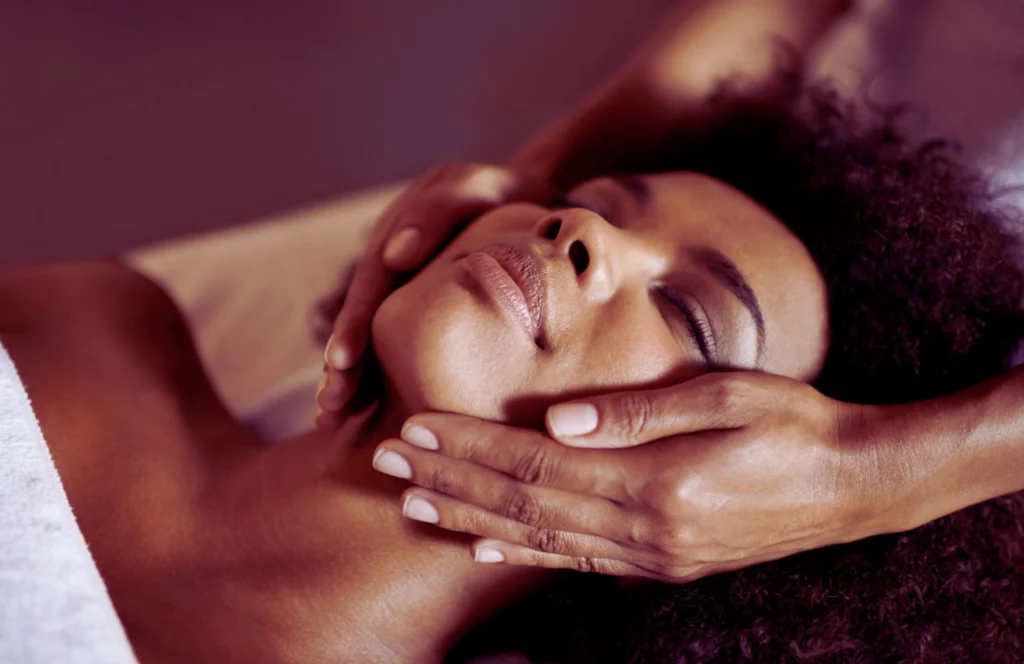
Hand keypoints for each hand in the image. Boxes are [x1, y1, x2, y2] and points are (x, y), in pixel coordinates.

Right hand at [315, 162, 550, 427]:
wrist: (525, 199)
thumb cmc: (502, 196)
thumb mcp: (475, 188)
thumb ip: (438, 213)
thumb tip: (395, 254)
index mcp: (395, 238)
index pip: (370, 286)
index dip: (353, 325)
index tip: (341, 363)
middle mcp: (389, 268)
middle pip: (362, 320)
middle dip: (341, 366)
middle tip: (328, 407)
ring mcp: (402, 292)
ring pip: (372, 340)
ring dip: (350, 380)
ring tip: (330, 420)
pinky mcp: (420, 313)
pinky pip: (397, 349)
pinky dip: (379, 380)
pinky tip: (366, 417)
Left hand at [372, 372, 885, 581]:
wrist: (851, 486)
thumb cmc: (792, 424)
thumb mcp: (726, 397)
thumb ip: (639, 411)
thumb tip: (559, 415)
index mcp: (655, 481)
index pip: (535, 462)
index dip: (469, 446)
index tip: (413, 427)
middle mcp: (644, 528)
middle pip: (523, 502)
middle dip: (449, 480)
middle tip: (385, 461)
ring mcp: (651, 555)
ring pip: (539, 538)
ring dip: (470, 518)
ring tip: (413, 503)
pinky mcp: (661, 564)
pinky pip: (577, 563)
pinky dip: (525, 554)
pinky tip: (483, 546)